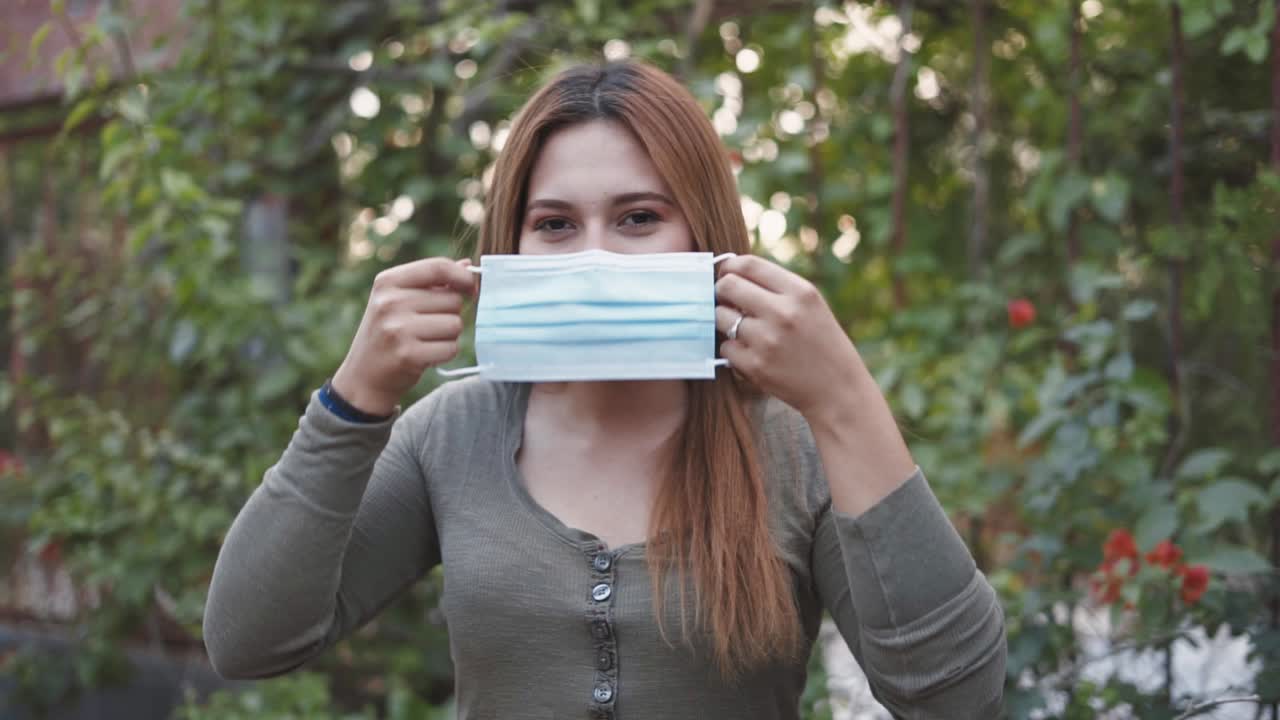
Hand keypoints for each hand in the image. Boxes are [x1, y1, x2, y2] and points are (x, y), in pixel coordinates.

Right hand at [331, 258, 476, 415]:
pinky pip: (451, 348)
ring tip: (426, 340)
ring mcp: (398, 329)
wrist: (363, 376)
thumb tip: (467, 265)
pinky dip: (445, 353)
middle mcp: (390, 302)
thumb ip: (433, 281)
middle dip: (450, 313)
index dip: (462, 276)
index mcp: (387, 282)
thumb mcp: (399, 300)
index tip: (470, 288)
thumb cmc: (388, 333)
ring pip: (455, 324)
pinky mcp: (408, 355)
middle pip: (452, 299)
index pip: (438, 267)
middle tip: (429, 326)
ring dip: (449, 335)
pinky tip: (426, 355)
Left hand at [714, 255, 864, 422]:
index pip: (750, 265)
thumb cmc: (821, 343)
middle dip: (721, 291)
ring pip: (720, 317)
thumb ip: (777, 288)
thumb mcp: (812, 306)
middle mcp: (783, 313)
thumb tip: (731, 274)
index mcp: (800, 293)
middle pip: (728, 286)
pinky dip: (732, 349)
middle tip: (726, 300)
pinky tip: (750, 352)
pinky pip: (725, 347)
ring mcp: (767, 340)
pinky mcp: (755, 366)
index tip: (724, 272)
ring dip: (724, 321)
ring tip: (741, 328)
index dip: (729, 265)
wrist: (838, 390)